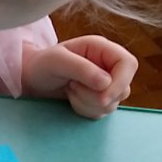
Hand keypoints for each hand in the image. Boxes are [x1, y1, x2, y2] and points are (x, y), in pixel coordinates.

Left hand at [22, 36, 136, 119]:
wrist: (32, 79)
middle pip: (124, 88)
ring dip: (88, 103)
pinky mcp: (100, 98)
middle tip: (72, 86)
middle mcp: (108, 65)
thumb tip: (105, 82)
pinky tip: (72, 98)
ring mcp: (107, 83)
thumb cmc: (42, 64)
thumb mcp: (57, 61)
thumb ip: (81, 68)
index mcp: (102, 49)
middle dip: (97, 96)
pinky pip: (102, 112)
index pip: (129, 64)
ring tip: (70, 89)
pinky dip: (86, 110)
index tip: (102, 96)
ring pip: (113, 103)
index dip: (121, 82)